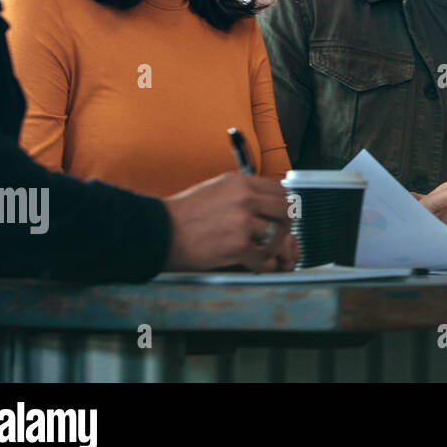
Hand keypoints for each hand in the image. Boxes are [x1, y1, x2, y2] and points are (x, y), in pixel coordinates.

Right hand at [163, 172, 293, 271]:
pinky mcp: (238, 246)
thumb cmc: (185, 214)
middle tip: (278, 235)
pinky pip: (264, 258)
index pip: (280, 191)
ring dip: (274, 246)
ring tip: (263, 251)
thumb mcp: (217, 189)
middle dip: (285, 225)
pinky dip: (262, 264)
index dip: (283, 206)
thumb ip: (243, 192)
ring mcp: (243, 222)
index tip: (279, 216)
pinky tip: (254, 264)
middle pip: (286, 210)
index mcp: (241, 182)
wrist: (160, 232)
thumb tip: (266, 200)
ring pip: (278, 234)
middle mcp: (245, 198)